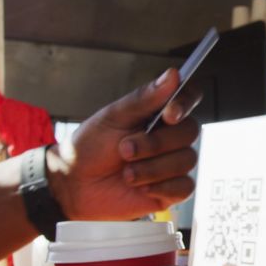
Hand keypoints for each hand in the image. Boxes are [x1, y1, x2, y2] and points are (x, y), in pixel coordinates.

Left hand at [49, 68, 203, 219]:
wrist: (76, 185)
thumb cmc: (91, 148)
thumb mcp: (113, 117)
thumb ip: (144, 98)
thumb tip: (172, 75)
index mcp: (159, 113)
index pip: (189, 97)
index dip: (186, 103)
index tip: (169, 114)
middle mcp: (170, 136)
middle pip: (189, 131)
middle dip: (155, 143)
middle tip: (125, 149)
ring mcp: (173, 163)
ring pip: (186, 160)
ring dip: (151, 168)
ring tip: (126, 173)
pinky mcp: (172, 190)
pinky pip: (185, 186)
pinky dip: (161, 187)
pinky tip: (141, 187)